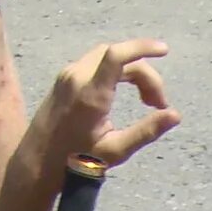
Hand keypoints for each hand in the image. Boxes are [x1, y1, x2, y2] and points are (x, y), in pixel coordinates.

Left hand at [36, 38, 180, 171]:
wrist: (36, 162)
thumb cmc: (75, 161)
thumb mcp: (115, 151)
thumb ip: (146, 131)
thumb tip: (175, 115)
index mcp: (90, 94)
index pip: (117, 55)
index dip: (143, 47)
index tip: (165, 51)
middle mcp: (77, 77)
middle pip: (119, 56)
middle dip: (145, 74)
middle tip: (158, 105)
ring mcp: (68, 75)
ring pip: (108, 57)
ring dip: (132, 72)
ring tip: (146, 102)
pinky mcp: (65, 78)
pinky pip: (97, 63)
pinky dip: (118, 72)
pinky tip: (126, 95)